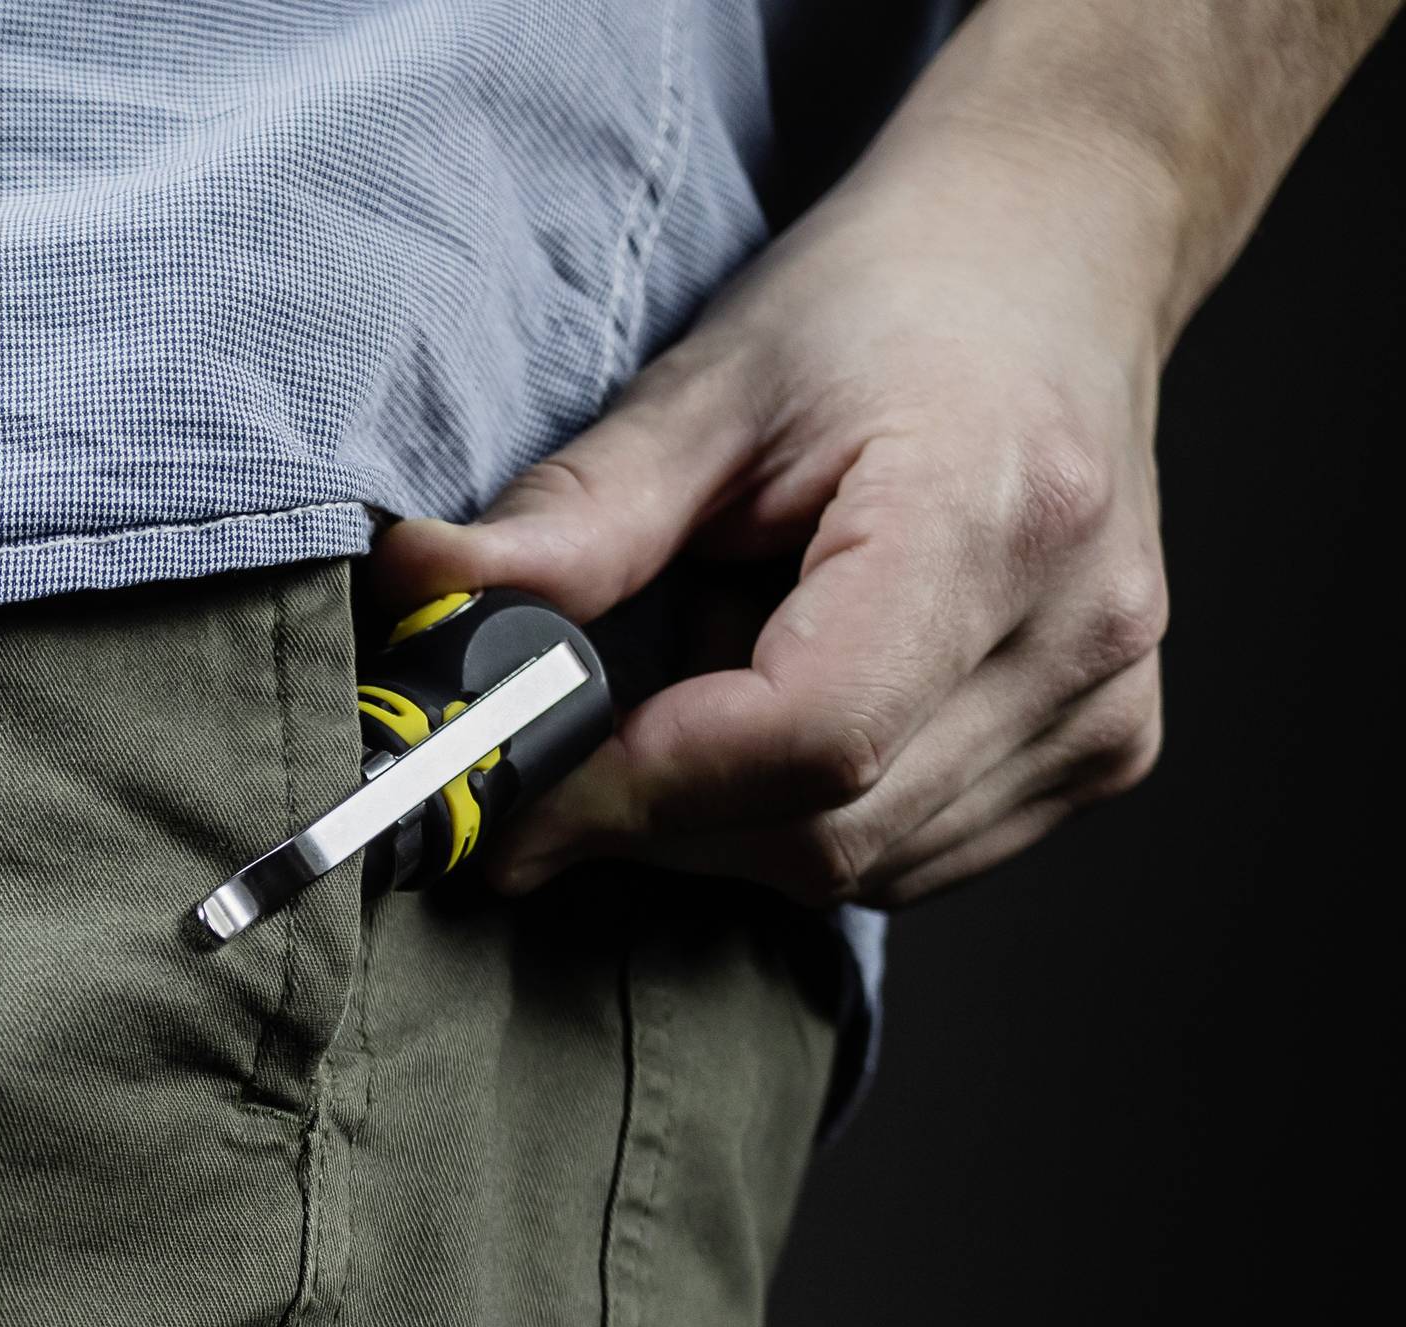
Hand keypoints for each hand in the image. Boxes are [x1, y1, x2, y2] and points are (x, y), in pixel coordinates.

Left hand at [370, 109, 1184, 908]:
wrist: (1050, 256)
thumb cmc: (885, 307)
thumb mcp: (704, 390)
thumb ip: (570, 525)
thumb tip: (422, 604)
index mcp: (991, 520)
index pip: (805, 739)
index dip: (637, 792)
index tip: (514, 796)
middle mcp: (1077, 633)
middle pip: (819, 833)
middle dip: (656, 814)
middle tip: (571, 740)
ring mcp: (1105, 706)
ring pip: (853, 869)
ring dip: (731, 812)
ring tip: (724, 657)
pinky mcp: (1102, 750)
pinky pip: (908, 860)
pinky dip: (807, 814)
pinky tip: (795, 694)